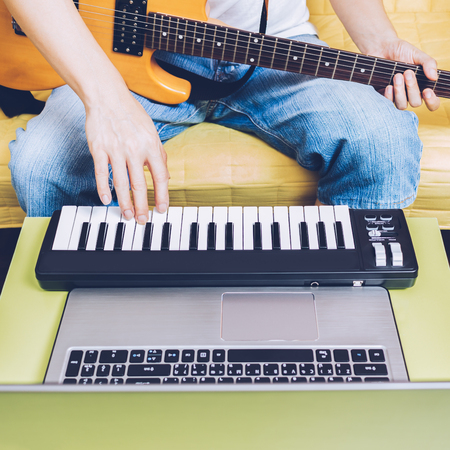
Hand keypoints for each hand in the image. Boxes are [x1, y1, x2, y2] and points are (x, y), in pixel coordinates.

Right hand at [85, 92, 169, 224]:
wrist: (107, 96)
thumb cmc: (132, 115)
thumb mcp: (152, 132)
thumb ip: (159, 155)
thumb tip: (166, 177)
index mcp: (151, 146)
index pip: (160, 177)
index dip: (162, 195)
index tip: (162, 209)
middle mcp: (134, 149)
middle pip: (139, 185)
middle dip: (142, 206)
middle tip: (142, 220)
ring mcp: (115, 150)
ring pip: (120, 183)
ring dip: (124, 203)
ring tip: (126, 215)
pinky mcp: (98, 149)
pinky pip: (101, 173)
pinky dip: (103, 189)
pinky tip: (106, 201)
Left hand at [375, 39, 439, 110]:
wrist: (380, 48)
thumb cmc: (400, 51)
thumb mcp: (416, 54)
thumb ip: (428, 63)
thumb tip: (434, 77)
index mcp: (422, 85)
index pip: (432, 102)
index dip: (431, 101)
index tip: (427, 91)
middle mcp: (410, 94)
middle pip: (416, 102)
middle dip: (412, 88)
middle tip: (407, 73)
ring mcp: (397, 96)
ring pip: (402, 105)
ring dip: (400, 92)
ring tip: (397, 76)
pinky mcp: (383, 97)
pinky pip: (388, 104)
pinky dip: (389, 96)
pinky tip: (388, 86)